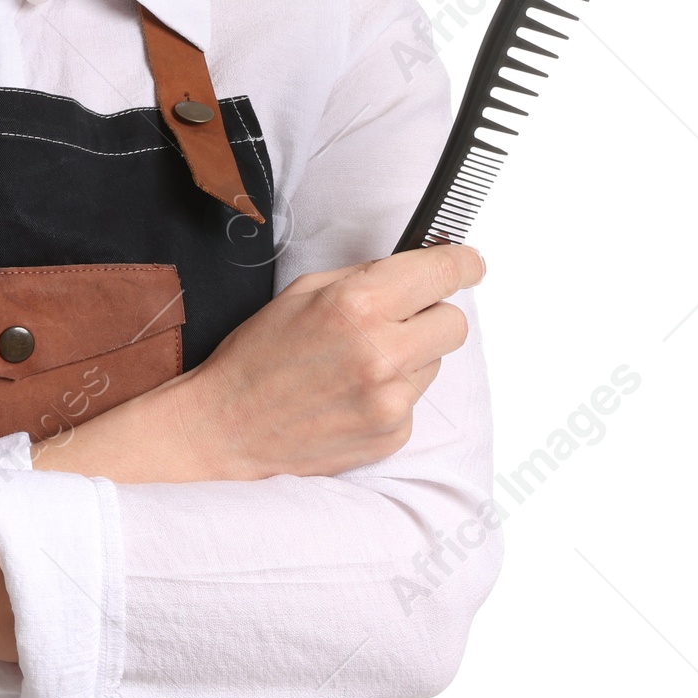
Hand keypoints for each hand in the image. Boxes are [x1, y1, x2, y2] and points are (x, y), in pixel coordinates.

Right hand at [34, 241, 484, 483]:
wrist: (229, 426)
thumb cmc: (258, 355)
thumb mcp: (303, 291)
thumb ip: (365, 278)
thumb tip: (416, 271)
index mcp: (359, 305)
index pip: (442, 273)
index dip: (461, 263)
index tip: (469, 262)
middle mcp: (384, 353)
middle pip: (454, 322)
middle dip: (430, 314)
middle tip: (394, 318)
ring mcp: (391, 401)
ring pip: (434, 363)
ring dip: (408, 356)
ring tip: (355, 363)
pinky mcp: (393, 435)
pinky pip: (414, 401)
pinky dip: (392, 393)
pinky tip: (350, 394)